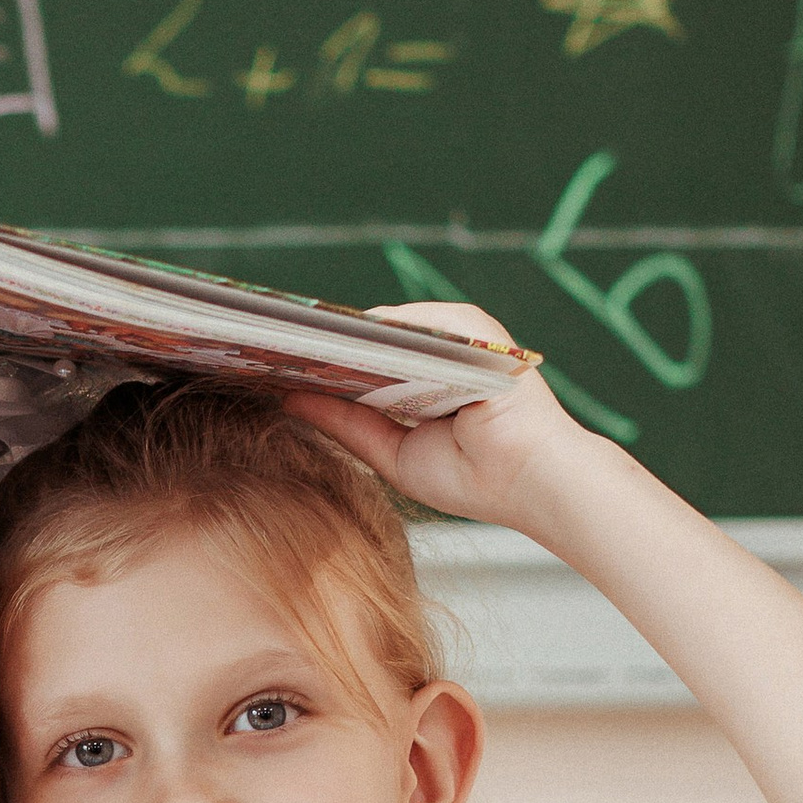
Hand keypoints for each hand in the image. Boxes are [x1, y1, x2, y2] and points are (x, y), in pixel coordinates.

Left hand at [285, 300, 613, 539]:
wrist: (530, 482)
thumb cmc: (472, 477)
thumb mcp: (391, 454)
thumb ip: (345, 425)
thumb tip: (291, 399)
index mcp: (420, 383)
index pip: (363, 362)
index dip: (322, 362)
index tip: (275, 364)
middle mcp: (439, 355)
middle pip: (374, 339)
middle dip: (328, 342)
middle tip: (271, 344)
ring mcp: (458, 340)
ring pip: (393, 325)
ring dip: (349, 331)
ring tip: (300, 338)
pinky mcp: (475, 330)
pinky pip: (420, 319)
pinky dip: (385, 325)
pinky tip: (349, 336)